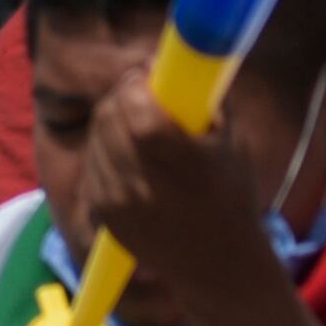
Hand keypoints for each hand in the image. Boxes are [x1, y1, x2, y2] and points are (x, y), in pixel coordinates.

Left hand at [75, 79, 280, 325]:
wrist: (217, 262)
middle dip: (124, 95)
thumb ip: (203, 99)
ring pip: (97, 135)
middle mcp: (140, 181)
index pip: (134, 103)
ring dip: (113, 120)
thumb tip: (177, 62)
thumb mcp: (232, 141)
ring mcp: (116, 200)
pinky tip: (131, 157)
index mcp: (178, 159)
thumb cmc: (232, 194)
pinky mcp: (103, 213)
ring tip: (139, 127)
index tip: (150, 77)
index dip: (137, 82)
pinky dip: (107, 150)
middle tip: (144, 94)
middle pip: (109, 115)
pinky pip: (93, 162)